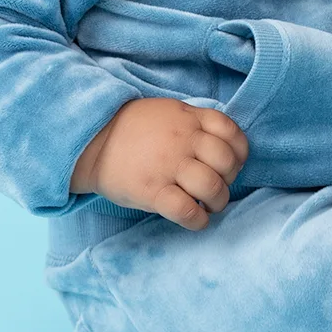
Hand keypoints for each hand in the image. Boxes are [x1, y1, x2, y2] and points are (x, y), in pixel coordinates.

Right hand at [70, 98, 249, 230]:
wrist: (92, 141)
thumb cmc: (135, 128)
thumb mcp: (170, 112)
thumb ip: (196, 123)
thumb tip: (223, 145)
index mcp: (190, 120)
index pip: (232, 134)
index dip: (239, 152)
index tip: (232, 164)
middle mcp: (184, 141)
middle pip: (227, 162)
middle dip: (230, 179)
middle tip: (218, 186)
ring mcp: (169, 166)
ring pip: (212, 187)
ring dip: (218, 201)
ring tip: (209, 205)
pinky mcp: (152, 191)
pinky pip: (187, 210)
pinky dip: (198, 220)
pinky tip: (196, 219)